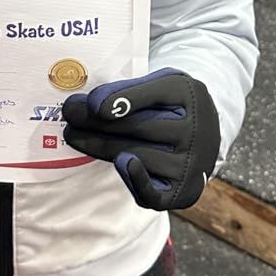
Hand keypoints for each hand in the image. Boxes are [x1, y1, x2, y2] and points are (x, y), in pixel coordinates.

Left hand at [62, 68, 219, 211]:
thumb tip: (87, 106)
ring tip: (75, 136)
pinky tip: (121, 163)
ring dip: (101, 146)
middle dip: (98, 123)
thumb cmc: (172, 106)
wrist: (205, 136)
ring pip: (139, 154)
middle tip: (69, 118)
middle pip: (140, 127)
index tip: (92, 105)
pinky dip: (136, 180)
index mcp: (188, 93)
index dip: (122, 99)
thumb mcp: (160, 84)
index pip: (154, 94)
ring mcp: (191, 161)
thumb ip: (130, 91)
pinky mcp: (183, 190)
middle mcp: (195, 128)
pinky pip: (156, 191)